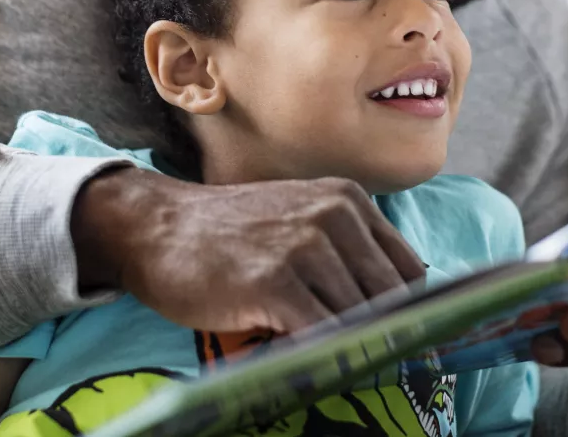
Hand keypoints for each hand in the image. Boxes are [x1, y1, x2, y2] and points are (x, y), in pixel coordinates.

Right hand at [72, 167, 426, 333]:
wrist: (155, 227)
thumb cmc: (229, 237)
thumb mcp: (299, 223)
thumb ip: (346, 256)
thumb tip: (398, 313)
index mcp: (348, 200)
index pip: (408, 270)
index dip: (412, 313)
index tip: (406, 343)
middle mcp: (334, 216)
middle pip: (391, 298)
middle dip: (385, 337)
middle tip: (373, 366)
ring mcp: (305, 247)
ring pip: (359, 319)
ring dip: (351, 350)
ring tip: (334, 365)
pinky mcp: (275, 282)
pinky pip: (320, 334)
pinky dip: (322, 356)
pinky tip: (307, 363)